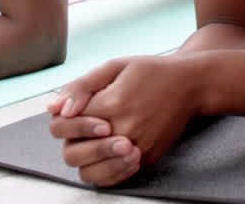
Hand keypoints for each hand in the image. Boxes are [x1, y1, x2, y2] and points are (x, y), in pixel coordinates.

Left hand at [48, 56, 200, 185]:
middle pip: (73, 153)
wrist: (190, 85)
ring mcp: (136, 148)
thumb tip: (54, 109)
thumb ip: (81, 87)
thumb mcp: (114, 67)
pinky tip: (108, 154)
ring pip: (90, 172)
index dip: (66, 117)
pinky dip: (105, 171)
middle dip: (72, 141)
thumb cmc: (150, 72)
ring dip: (85, 159)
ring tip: (95, 142)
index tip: (79, 108)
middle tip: (86, 128)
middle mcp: (123, 129)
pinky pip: (114, 177)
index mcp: (111, 103)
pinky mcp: (146, 158)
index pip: (65, 122)